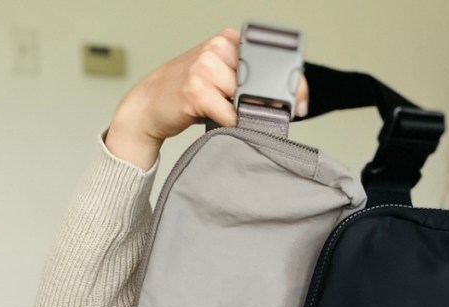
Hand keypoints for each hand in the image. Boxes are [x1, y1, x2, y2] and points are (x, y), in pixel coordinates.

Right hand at [105, 28, 308, 168]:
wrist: (147, 105)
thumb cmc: (186, 93)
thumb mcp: (218, 76)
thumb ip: (246, 78)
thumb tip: (288, 99)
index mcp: (226, 41)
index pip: (270, 59)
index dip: (292, 82)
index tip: (301, 102)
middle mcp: (215, 49)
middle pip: (262, 81)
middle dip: (273, 104)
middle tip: (276, 117)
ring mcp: (204, 68)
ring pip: (245, 99)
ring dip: (244, 115)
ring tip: (226, 114)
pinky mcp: (195, 90)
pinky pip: (230, 114)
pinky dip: (232, 124)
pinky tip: (221, 122)